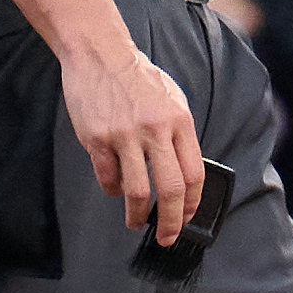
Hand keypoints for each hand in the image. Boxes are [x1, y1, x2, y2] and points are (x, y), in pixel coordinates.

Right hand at [64, 37, 204, 243]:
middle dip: (173, 221)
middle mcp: (156, 131)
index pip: (195, 174)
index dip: (194, 203)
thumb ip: (180, 135)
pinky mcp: (97, 139)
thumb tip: (186, 172)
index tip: (189, 217)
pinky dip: (113, 190)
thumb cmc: (139, 79)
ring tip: (137, 222)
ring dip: (138, 215)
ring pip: (137, 191)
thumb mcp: (173, 101)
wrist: (100, 55)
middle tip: (168, 237)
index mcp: (180, 122)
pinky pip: (108, 178)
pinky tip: (116, 189)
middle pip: (171, 189)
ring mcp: (125, 136)